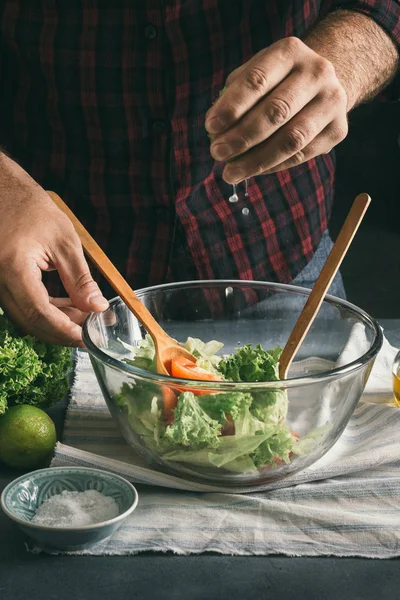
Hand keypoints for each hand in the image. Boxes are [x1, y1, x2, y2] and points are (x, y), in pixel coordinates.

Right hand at [0, 157, 107, 345]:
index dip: (65, 329)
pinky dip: (46, 310)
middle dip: (63, 330)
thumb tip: (97, 307)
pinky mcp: (0, 283)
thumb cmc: (31, 208)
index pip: (40, 313)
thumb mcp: (64, 241)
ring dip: (56, 321)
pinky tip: (68, 305)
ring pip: (26, 317)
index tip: (88, 337)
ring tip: (85, 314)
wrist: (1, 191)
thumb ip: (80, 279)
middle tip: (92, 329)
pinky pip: (22, 306)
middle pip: (31, 322)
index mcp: (12, 268)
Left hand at [206, 37, 348, 181]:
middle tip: (216, 153)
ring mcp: (332, 102)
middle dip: (242, 137)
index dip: (232, 106)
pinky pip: (301, 155)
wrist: (323, 84)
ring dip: (256, 160)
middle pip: (276, 111)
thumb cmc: (276, 81)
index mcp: (290, 52)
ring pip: (291, 140)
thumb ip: (234, 96)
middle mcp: (317, 73)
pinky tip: (253, 171)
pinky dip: (273, 166)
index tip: (210, 127)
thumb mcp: (256, 74)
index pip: (257, 80)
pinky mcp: (339, 130)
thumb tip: (214, 131)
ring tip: (230, 173)